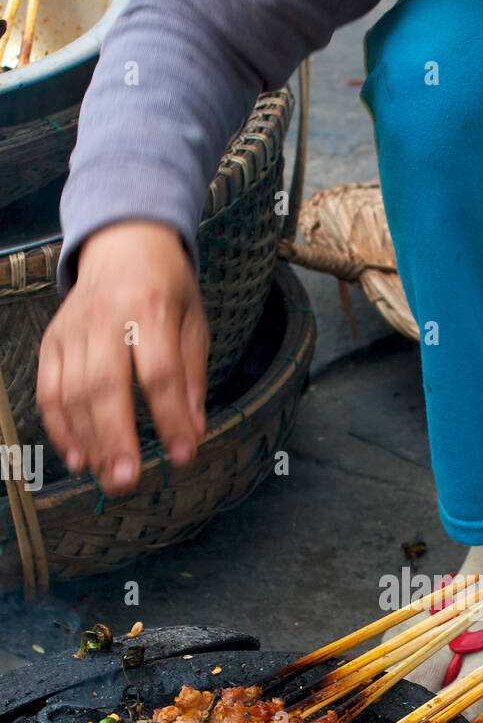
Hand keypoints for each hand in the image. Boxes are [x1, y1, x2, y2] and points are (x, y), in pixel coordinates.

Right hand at [37, 221, 208, 493]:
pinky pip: (49, 389)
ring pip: (72, 392)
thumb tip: (194, 431)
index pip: (159, 372)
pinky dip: (60, 427)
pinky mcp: (52, 340)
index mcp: (150, 308)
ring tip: (108, 478)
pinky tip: (78, 458)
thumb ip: (193, 376)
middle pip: (105, 384)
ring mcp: (72, 329)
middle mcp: (105, 317)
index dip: (170, 418)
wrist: (123, 242)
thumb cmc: (166, 287)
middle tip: (128, 480)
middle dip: (116, 438)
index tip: (184, 456)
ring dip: (88, 441)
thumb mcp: (194, 322)